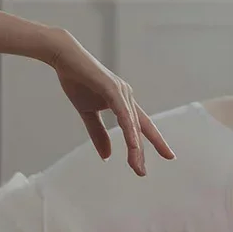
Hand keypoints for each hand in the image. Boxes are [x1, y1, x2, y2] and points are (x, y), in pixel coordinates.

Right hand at [46, 32, 173, 175]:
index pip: (141, 126)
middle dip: (143, 152)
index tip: (168, 155)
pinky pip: (123, 114)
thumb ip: (98, 134)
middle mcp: (127, 96)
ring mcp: (122, 92)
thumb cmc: (76, 81)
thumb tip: (107, 156)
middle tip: (142, 173)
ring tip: (137, 166)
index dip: (155, 141)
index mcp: (123, 101)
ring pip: (132, 125)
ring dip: (135, 147)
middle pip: (139, 129)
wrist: (64, 58)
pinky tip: (133, 144)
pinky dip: (129, 130)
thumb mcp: (87, 112)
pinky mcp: (112, 88)